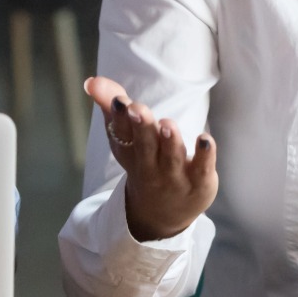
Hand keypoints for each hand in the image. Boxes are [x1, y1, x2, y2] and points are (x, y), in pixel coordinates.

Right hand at [85, 76, 218, 242]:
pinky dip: (204, 155)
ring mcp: (175, 175)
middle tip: (136, 107)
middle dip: (141, 127)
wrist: (161, 215)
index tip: (119, 100)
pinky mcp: (199, 181)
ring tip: (167, 124)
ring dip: (170, 141)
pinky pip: (202, 168)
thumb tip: (92, 81)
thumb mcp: (125, 138)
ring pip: (172, 157)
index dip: (120, 116)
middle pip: (145, 145)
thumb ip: (112, 105)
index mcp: (129, 151)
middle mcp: (150, 165)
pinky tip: (205, 139)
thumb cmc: (143, 163)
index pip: (122, 133)